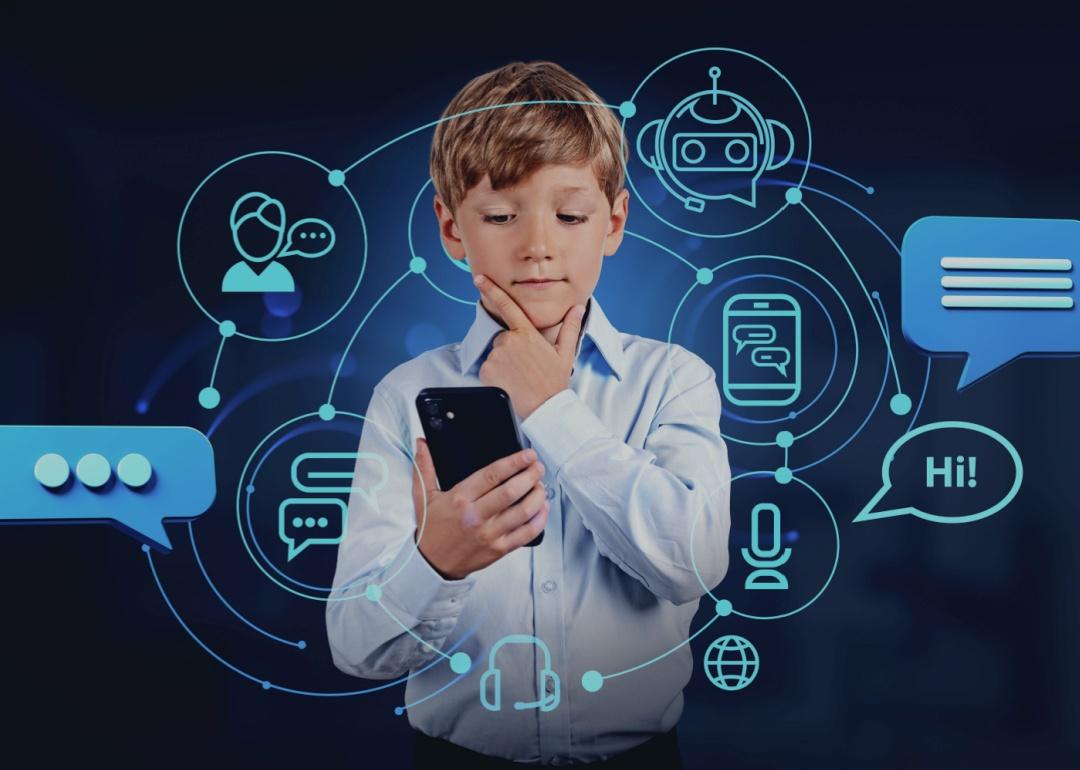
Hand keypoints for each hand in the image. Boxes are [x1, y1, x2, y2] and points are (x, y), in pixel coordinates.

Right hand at [410, 437, 549, 579]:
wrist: (431, 564)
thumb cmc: (431, 529)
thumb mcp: (424, 496)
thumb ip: (424, 468)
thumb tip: (421, 443)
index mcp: (459, 499)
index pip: (492, 475)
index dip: (514, 462)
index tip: (527, 455)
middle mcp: (476, 516)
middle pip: (512, 491)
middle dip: (530, 476)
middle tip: (538, 467)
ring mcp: (489, 534)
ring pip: (523, 511)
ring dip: (538, 495)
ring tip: (540, 485)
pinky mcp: (499, 549)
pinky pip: (527, 533)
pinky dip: (540, 519)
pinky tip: (542, 507)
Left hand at [473, 273, 585, 418]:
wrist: (545, 407)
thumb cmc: (554, 381)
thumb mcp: (565, 353)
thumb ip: (570, 327)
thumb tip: (578, 308)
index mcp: (527, 333)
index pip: (507, 306)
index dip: (491, 290)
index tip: (479, 278)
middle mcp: (509, 341)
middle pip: (503, 337)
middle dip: (510, 348)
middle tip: (525, 366)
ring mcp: (496, 356)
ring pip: (495, 353)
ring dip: (502, 362)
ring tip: (518, 376)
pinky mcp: (487, 371)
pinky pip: (487, 368)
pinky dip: (494, 375)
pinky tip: (509, 382)